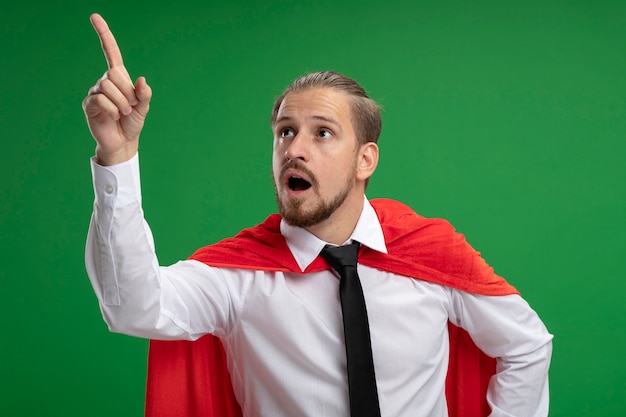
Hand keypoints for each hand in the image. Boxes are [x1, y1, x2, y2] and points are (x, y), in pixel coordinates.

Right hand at [82, 13, 151, 165]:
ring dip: (121, 103)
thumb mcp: (143, 108)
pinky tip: (114, 116)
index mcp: (119, 78)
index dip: (104, 35)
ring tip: (123, 114)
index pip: (110, 52)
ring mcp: (95, 92)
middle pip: (113, 74)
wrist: (123, 142)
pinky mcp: (89, 104)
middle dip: (127, 92)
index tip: (94, 17)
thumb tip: (142, 80)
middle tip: (131, 107)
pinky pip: (101, 99)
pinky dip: (112, 109)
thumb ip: (145, 94)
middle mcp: (105, 81)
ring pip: (107, 87)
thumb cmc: (132, 123)